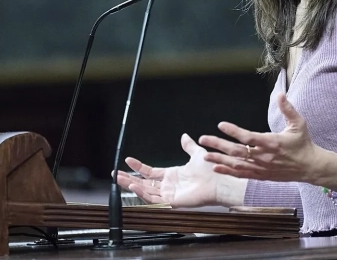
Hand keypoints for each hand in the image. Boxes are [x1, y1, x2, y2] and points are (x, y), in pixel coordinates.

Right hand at [115, 133, 231, 207]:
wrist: (220, 180)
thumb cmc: (211, 170)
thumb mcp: (197, 154)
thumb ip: (188, 146)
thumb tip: (184, 136)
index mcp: (172, 175)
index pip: (150, 172)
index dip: (139, 167)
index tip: (128, 160)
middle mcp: (169, 185)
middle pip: (144, 183)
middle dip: (129, 178)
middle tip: (116, 174)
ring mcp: (169, 194)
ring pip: (146, 191)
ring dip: (132, 185)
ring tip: (120, 179)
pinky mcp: (172, 201)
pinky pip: (154, 198)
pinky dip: (143, 193)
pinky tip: (134, 185)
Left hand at [199, 92, 334, 185]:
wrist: (310, 167)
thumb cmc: (303, 143)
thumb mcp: (299, 124)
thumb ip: (288, 109)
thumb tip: (280, 94)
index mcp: (272, 143)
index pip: (249, 137)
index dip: (234, 131)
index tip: (221, 125)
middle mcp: (264, 157)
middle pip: (237, 151)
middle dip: (219, 145)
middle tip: (204, 139)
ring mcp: (262, 168)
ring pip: (236, 164)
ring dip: (219, 160)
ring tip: (204, 155)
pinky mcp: (261, 175)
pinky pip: (242, 174)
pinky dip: (228, 172)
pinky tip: (216, 168)